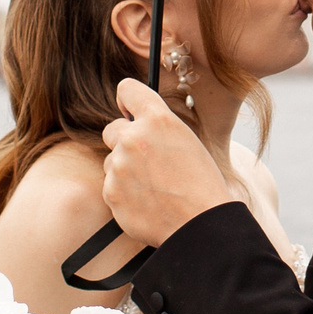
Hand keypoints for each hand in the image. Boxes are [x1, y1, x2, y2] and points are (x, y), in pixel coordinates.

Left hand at [102, 79, 230, 246]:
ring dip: (126, 170)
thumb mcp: (186, 141)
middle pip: (112, 129)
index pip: (127, 90)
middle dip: (125, 141)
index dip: (128, 101)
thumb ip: (158, 128)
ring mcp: (119, 166)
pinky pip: (112, 186)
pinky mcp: (111, 192)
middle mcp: (133, 137)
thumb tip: (134, 123)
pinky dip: (125, 193)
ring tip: (155, 187)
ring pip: (112, 161)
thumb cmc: (201, 183)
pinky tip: (149, 201)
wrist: (200, 224)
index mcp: (158, 119)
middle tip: (149, 160)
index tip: (130, 111)